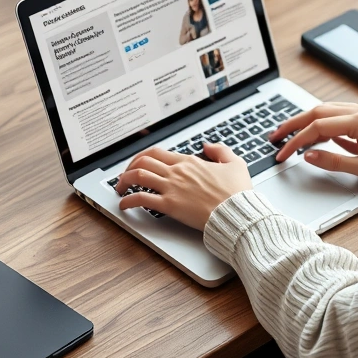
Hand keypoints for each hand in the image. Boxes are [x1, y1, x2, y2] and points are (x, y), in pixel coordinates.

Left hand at [114, 143, 251, 229]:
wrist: (237, 212)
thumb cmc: (237, 192)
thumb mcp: (235, 163)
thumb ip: (220, 151)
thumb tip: (208, 145)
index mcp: (189, 162)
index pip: (157, 152)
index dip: (142, 157)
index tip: (138, 164)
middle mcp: (177, 172)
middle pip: (143, 161)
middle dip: (129, 167)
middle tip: (125, 176)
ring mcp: (172, 187)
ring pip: (138, 175)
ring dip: (124, 180)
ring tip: (120, 188)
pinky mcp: (169, 205)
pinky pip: (141, 199)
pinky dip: (128, 200)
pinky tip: (124, 205)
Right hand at [269, 103, 357, 181]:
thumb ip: (335, 161)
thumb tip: (309, 156)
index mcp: (357, 122)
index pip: (316, 128)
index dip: (295, 141)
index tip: (282, 154)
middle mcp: (357, 111)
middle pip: (315, 113)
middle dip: (291, 125)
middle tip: (273, 137)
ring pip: (323, 111)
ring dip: (303, 121)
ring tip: (287, 133)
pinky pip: (335, 115)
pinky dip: (319, 122)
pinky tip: (313, 134)